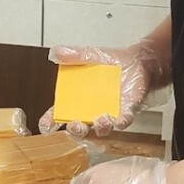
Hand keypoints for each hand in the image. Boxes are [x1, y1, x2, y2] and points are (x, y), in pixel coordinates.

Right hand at [39, 38, 169, 137]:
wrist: (137, 60)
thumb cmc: (111, 61)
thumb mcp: (90, 56)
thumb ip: (73, 56)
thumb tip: (55, 52)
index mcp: (78, 99)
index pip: (60, 113)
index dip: (50, 121)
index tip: (45, 125)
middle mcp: (92, 109)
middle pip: (80, 127)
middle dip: (76, 130)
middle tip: (75, 125)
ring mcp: (109, 113)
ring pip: (101, 129)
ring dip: (100, 128)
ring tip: (101, 120)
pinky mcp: (126, 111)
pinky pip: (123, 121)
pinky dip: (121, 121)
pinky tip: (119, 119)